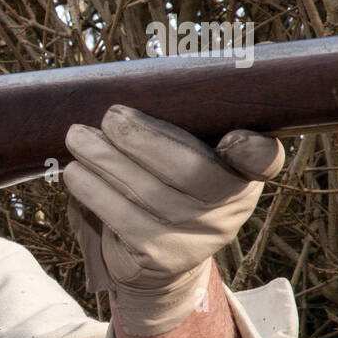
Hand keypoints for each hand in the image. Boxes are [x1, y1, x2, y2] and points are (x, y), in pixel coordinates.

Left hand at [63, 105, 284, 335]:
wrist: (154, 260)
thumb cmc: (165, 188)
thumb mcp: (186, 157)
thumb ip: (183, 126)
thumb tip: (161, 77)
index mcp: (242, 174)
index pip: (263, 161)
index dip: (254, 150)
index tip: (234, 137)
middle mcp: (228, 210)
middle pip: (189, 170)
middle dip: (142, 139)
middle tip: (110, 116)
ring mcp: (196, 238)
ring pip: (148, 194)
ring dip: (105, 160)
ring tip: (77, 136)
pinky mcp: (160, 257)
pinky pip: (123, 220)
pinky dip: (93, 191)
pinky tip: (74, 173)